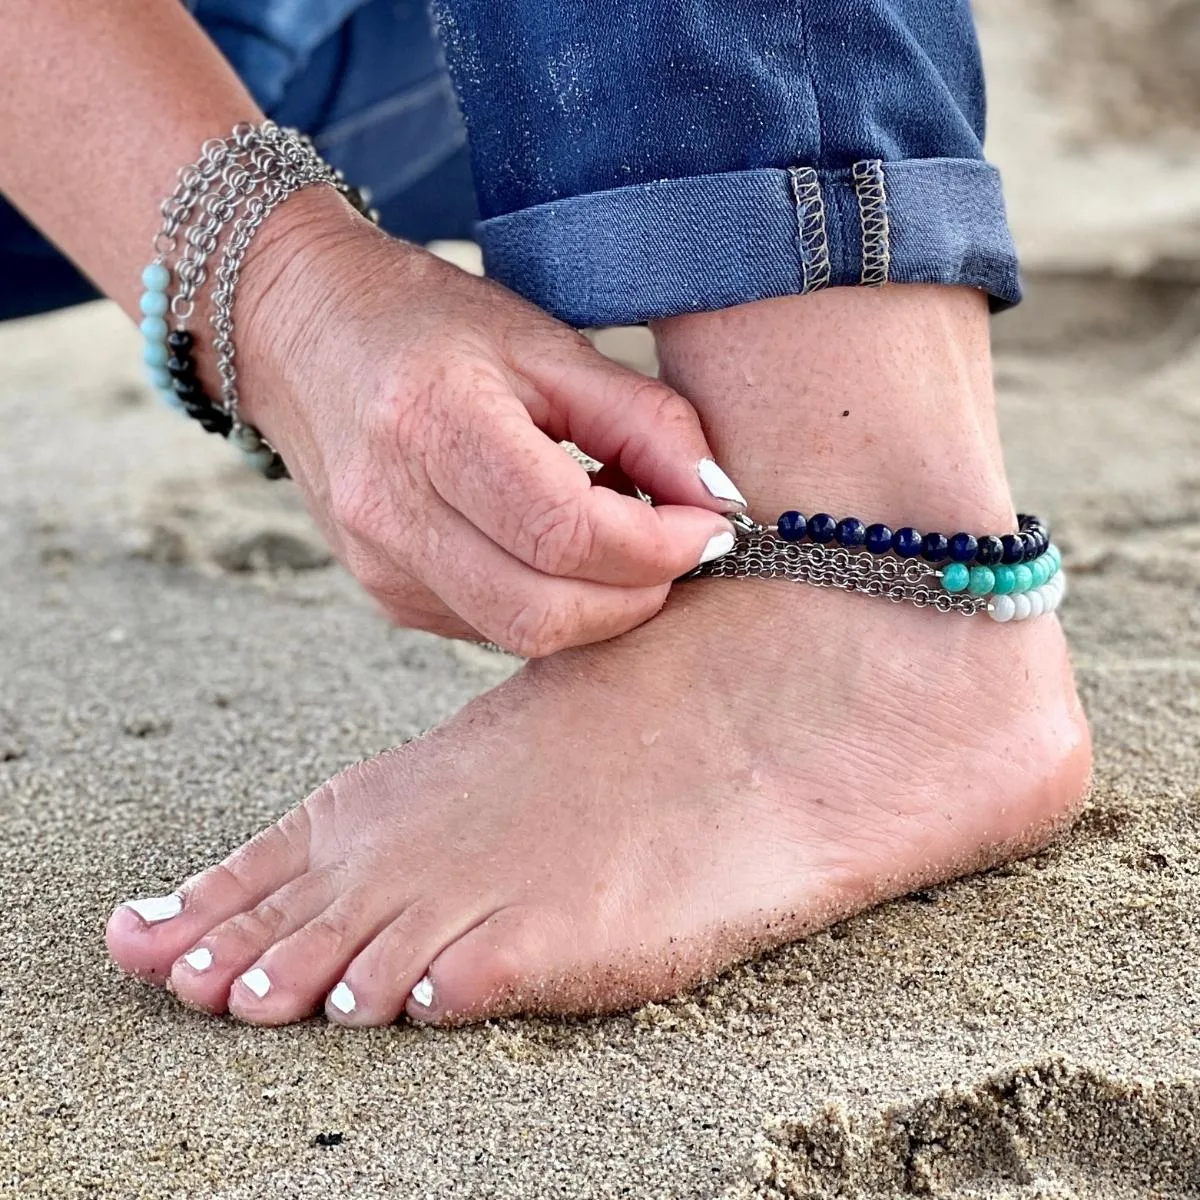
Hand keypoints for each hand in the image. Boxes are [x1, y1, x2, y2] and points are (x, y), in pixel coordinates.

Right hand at [234, 189, 743, 654]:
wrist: (301, 335)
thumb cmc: (425, 323)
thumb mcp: (545, 343)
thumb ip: (642, 420)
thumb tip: (716, 498)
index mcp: (432, 425)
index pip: (565, 532)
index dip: (658, 545)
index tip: (708, 524)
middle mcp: (392, 510)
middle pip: (544, 612)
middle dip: (638, 595)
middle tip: (678, 546)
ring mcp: (380, 565)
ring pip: (523, 635)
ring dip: (598, 605)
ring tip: (619, 538)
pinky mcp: (386, 594)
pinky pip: (493, 629)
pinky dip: (551, 603)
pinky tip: (558, 550)